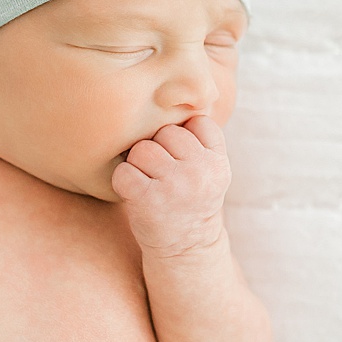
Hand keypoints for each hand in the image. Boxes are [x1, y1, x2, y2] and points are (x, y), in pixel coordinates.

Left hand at [111, 116, 230, 259]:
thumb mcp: (208, 169)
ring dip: (138, 165)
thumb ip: (198, 138)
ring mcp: (175, 185)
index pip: (194, 121)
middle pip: (164, 132)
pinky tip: (136, 194)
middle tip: (162, 175)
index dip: (181, 137)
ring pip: (142, 149)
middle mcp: (201, 171)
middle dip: (157, 149)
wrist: (187, 252)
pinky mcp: (149, 200)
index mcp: (218, 160)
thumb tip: (169, 90)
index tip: (181, 160)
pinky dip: (123, 182)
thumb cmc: (190, 201)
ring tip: (150, 184)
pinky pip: (124, 172)